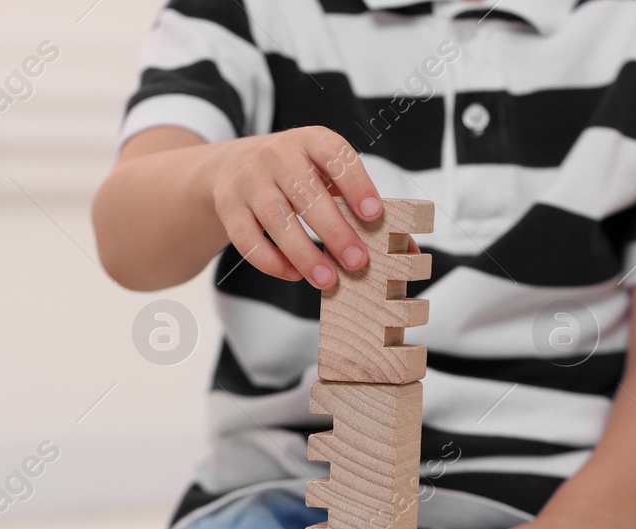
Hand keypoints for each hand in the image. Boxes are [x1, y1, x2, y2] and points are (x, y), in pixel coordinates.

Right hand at [209, 126, 381, 289]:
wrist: (232, 166)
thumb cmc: (298, 176)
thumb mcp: (327, 176)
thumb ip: (364, 207)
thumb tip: (407, 250)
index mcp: (310, 141)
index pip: (336, 155)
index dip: (356, 183)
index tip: (375, 214)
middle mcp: (276, 155)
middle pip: (305, 193)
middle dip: (334, 231)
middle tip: (358, 262)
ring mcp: (248, 180)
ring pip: (275, 220)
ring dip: (304, 253)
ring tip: (328, 280)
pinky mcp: (228, 207)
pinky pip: (247, 240)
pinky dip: (272, 262)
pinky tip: (295, 274)